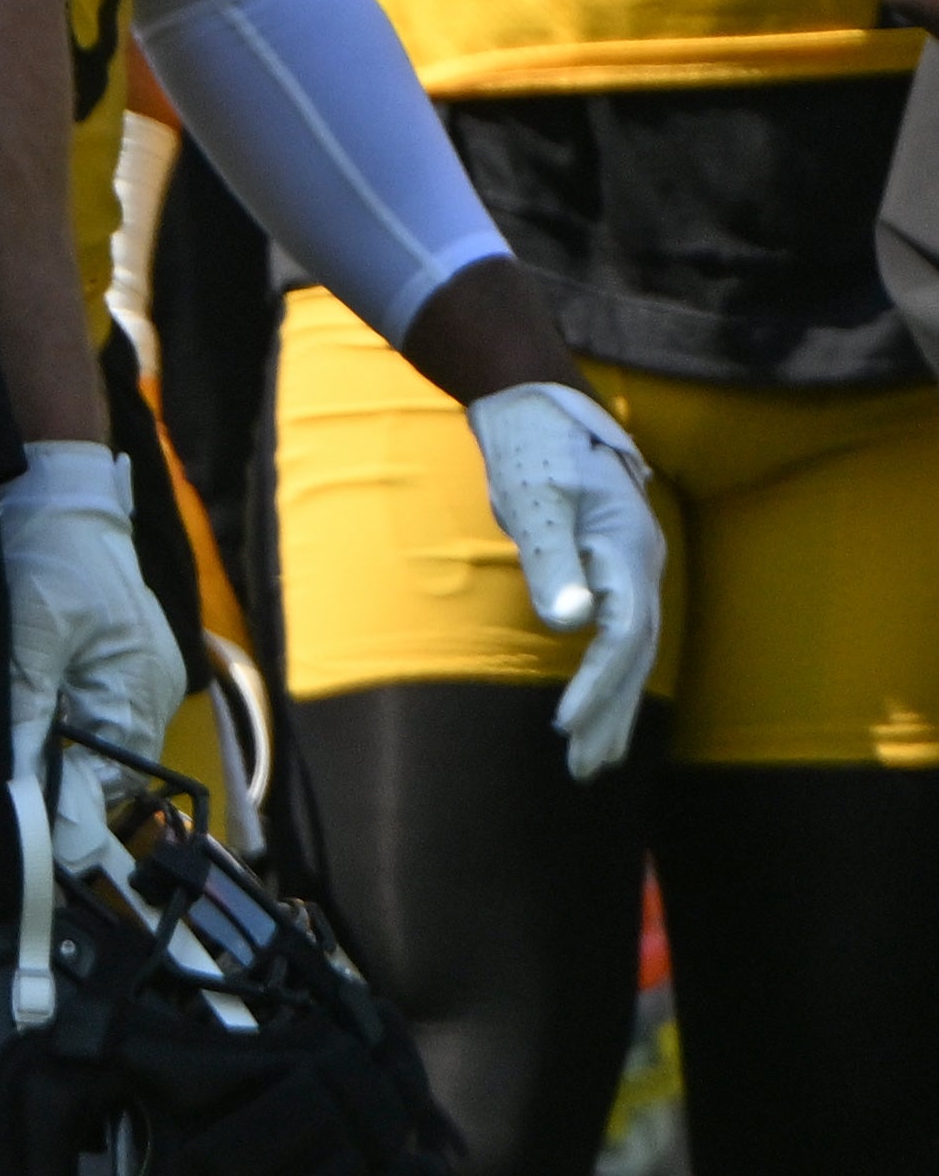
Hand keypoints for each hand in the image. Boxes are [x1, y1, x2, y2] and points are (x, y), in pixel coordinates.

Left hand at [0, 441, 185, 878]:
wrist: (59, 492)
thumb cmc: (52, 552)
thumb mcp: (31, 631)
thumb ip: (27, 707)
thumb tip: (17, 780)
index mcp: (137, 691)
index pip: (112, 783)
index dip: (69, 814)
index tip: (27, 836)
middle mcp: (143, 694)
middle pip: (104, 772)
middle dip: (58, 790)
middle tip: (5, 804)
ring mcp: (129, 680)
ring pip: (92, 747)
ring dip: (54, 760)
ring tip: (9, 766)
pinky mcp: (108, 665)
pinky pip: (87, 717)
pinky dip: (57, 729)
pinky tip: (24, 726)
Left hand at [469, 381, 664, 780]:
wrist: (539, 406)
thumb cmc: (534, 448)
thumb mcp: (536, 500)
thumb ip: (552, 559)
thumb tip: (572, 623)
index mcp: (629, 551)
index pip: (625, 633)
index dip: (600, 682)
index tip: (566, 724)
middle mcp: (640, 565)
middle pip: (635, 654)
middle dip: (611, 713)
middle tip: (585, 769)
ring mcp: (629, 568)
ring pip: (630, 650)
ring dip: (611, 704)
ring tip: (589, 758)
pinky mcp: (610, 570)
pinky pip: (617, 635)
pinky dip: (605, 674)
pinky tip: (590, 706)